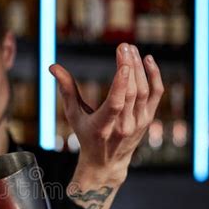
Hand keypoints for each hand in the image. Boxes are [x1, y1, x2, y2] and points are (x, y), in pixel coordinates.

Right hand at [50, 43, 163, 208]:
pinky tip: (148, 60)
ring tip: (131, 49)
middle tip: (123, 46)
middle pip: (132, 93)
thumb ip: (66, 90)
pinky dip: (154, 76)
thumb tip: (53, 66)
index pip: (117, 104)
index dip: (122, 83)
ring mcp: (138, 123)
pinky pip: (155, 94)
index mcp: (103, 126)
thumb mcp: (73, 116)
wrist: (106, 163)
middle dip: (129, 66)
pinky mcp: (147, 119)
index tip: (124, 63)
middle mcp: (124, 126)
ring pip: (144, 91)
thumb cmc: (86, 136)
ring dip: (139, 68)